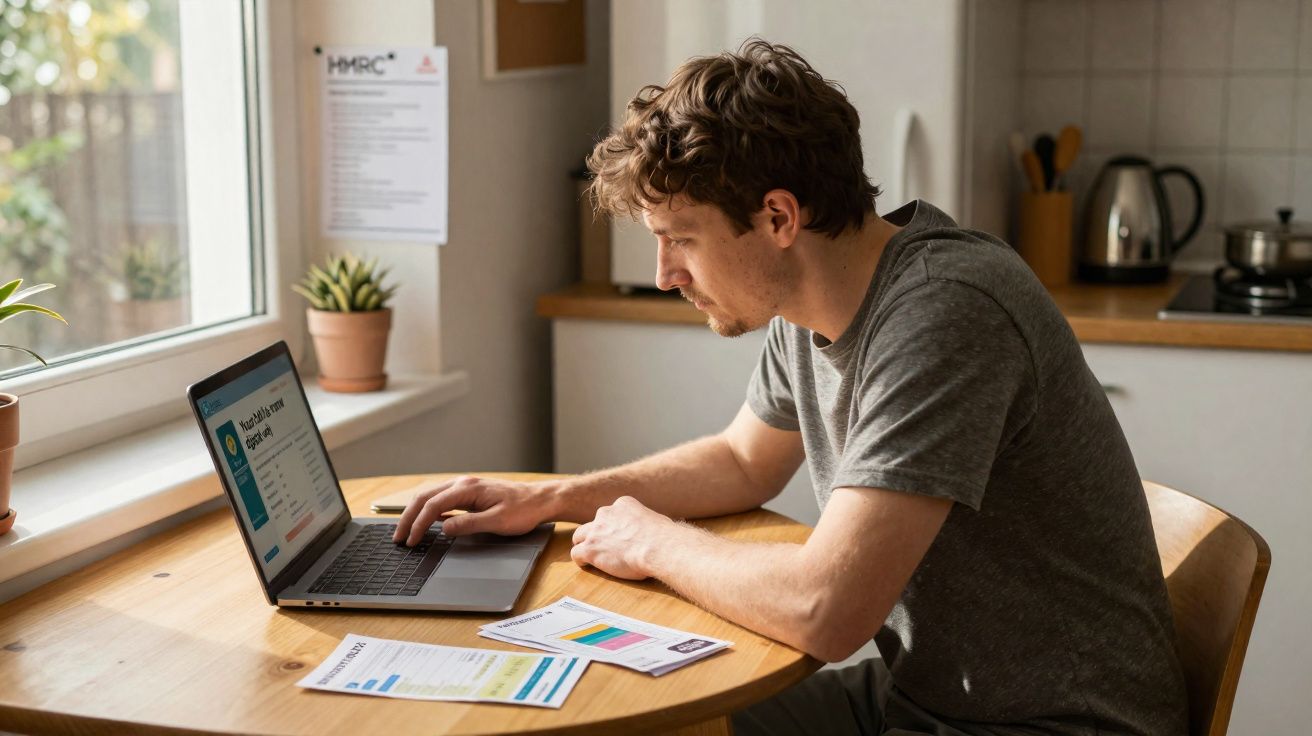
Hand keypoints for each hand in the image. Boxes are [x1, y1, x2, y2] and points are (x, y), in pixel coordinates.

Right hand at [392, 475, 554, 545]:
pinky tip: (425, 523)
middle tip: (398, 537)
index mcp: (468, 488)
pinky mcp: (469, 494)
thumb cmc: (523, 510)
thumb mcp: (497, 521)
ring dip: (416, 513)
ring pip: (431, 497)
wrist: (540, 500)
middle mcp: (463, 484)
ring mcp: (465, 487)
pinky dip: (428, 511)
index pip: (433, 505)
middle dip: (409, 517)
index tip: (411, 540)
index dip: (419, 524)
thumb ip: (469, 524)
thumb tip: (444, 529)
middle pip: (425, 497)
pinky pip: (442, 500)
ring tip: (406, 531)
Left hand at [570, 496, 674, 579]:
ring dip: (585, 545)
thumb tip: (654, 531)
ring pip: (579, 536)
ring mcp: (596, 531)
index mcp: (623, 504)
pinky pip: (576, 553)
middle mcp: (606, 514)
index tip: (618, 536)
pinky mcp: (590, 548)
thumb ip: (646, 523)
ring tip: (591, 555)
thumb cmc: (664, 537)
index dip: (613, 527)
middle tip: (604, 546)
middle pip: (593, 523)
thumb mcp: (656, 520)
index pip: (611, 514)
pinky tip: (587, 565)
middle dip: (597, 534)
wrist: (658, 547)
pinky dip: (581, 560)